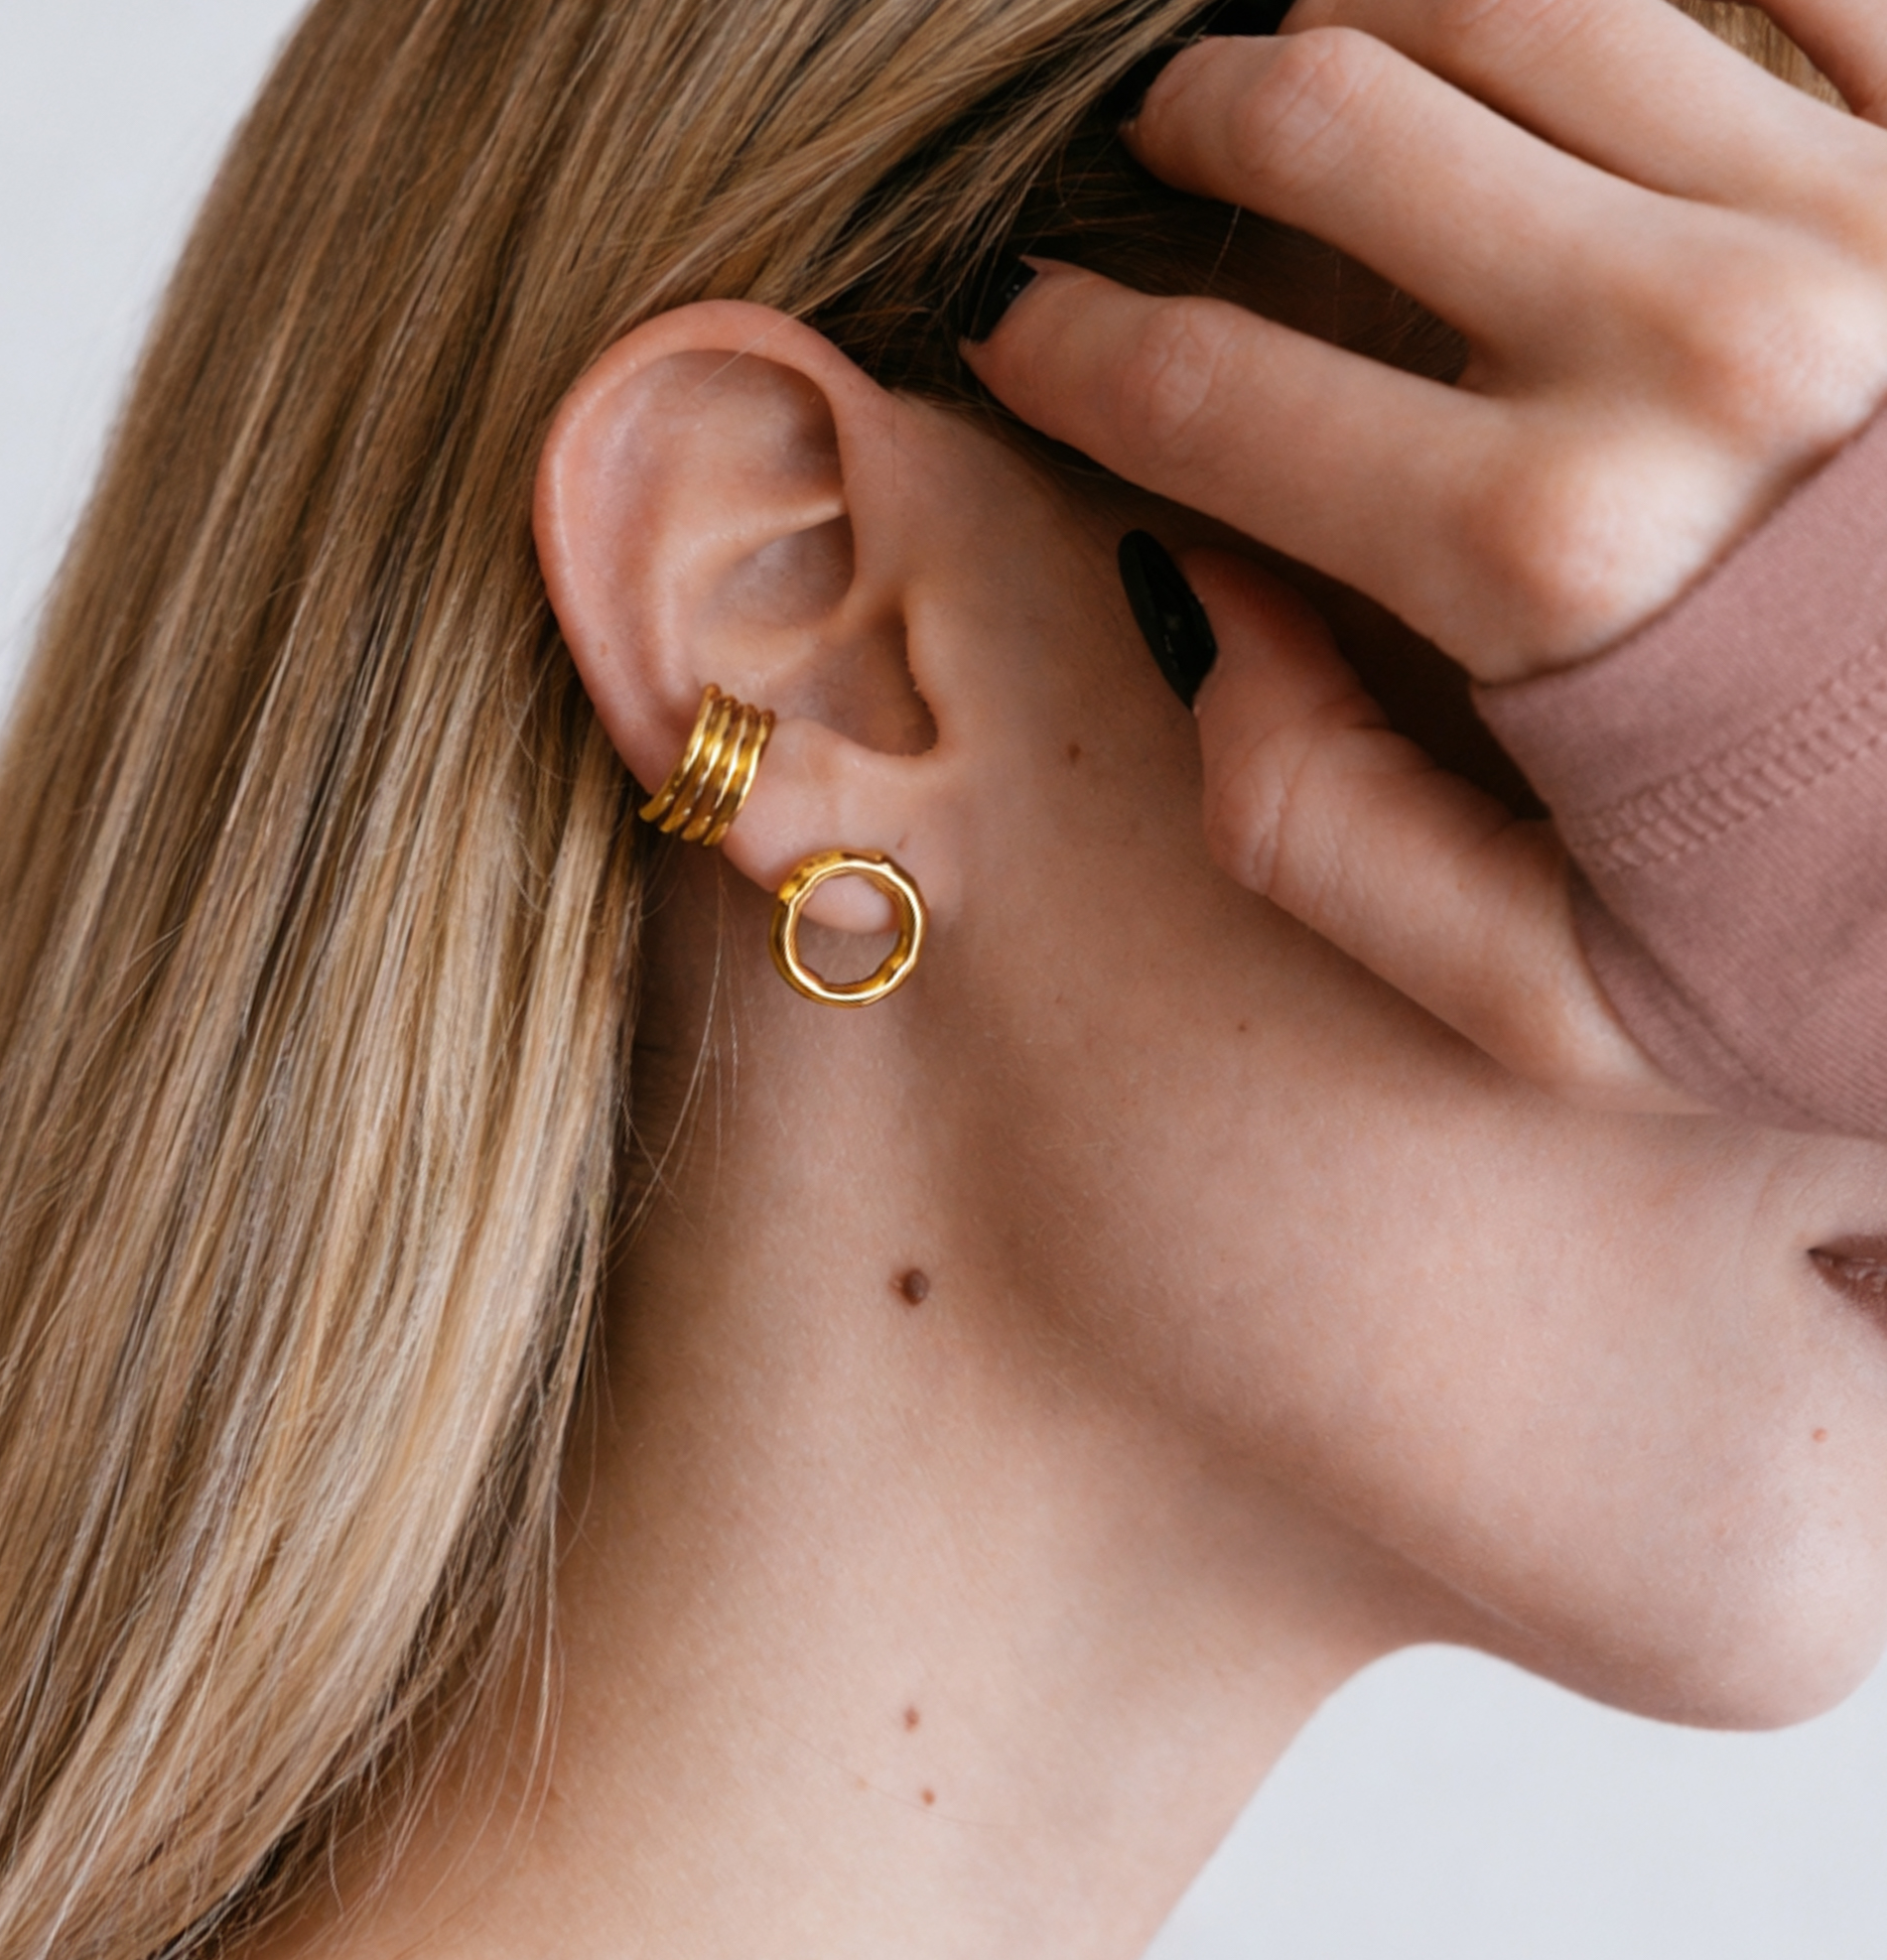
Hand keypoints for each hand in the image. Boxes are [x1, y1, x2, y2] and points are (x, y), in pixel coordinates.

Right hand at [965, 0, 1886, 1109]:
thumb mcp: (1558, 1001)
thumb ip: (1317, 828)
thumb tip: (1203, 600)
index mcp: (1545, 563)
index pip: (1203, 391)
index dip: (1064, 347)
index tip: (1017, 333)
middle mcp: (1684, 341)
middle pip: (1330, 117)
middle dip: (1190, 126)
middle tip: (1162, 162)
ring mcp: (1858, 213)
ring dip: (1370, 9)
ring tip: (1328, 64)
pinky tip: (1570, 37)